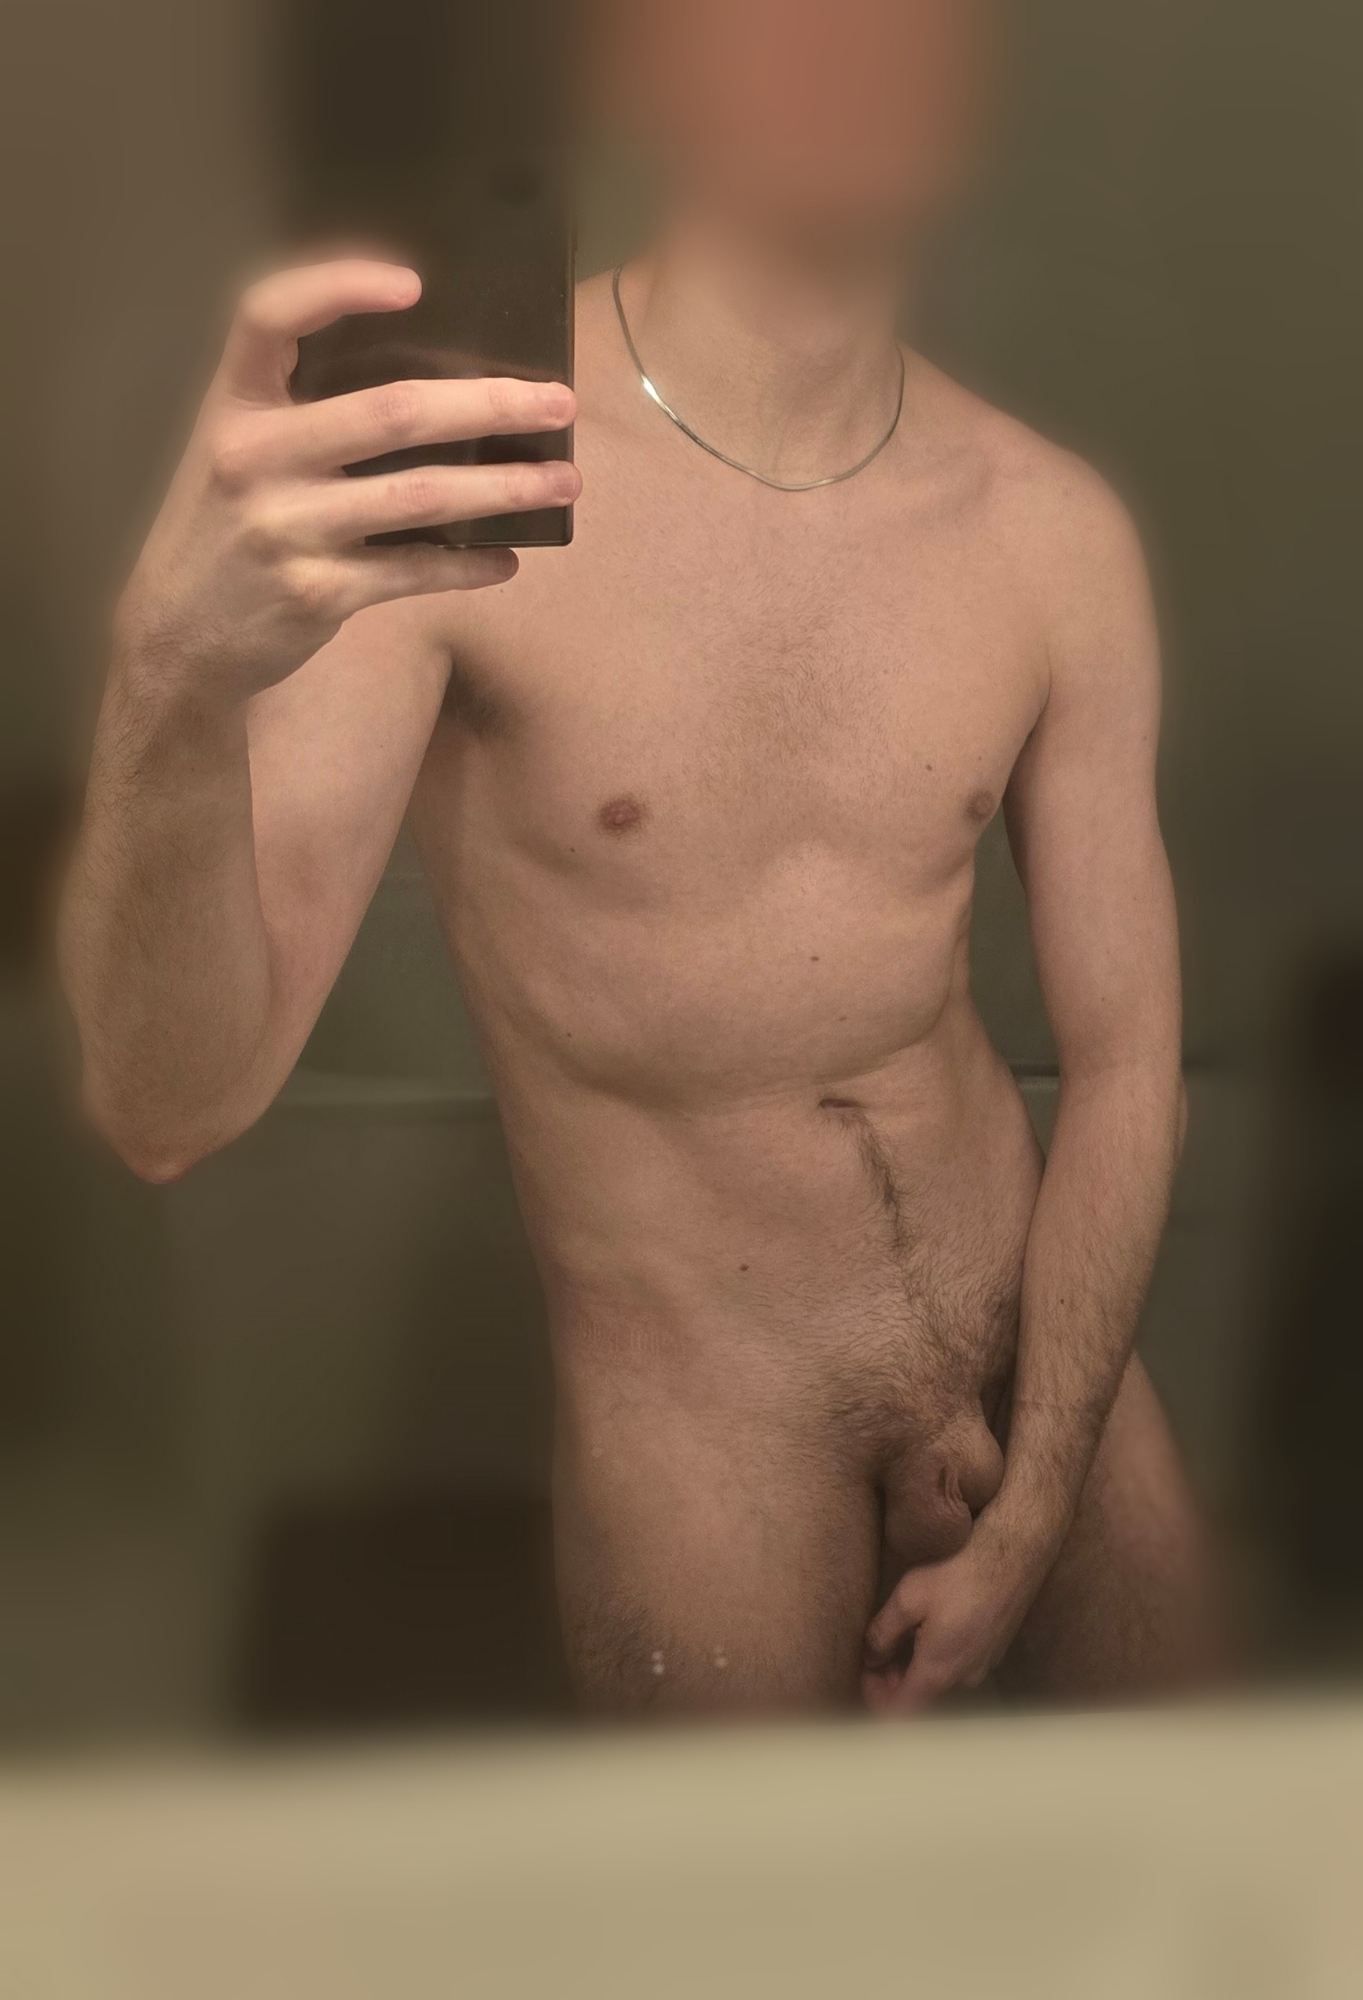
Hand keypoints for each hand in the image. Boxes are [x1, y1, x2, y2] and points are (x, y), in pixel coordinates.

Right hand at [116, 258, 580, 703]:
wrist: (180, 634)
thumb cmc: (229, 526)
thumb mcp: (240, 450)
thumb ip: (307, 412)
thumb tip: (443, 391)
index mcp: (234, 404)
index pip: (268, 314)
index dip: (337, 286)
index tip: (415, 283)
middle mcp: (254, 457)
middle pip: (391, 411)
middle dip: (489, 404)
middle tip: (559, 403)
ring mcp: (286, 528)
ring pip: (421, 496)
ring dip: (504, 488)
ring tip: (563, 481)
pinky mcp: (316, 593)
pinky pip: (414, 572)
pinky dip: (469, 565)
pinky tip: (509, 558)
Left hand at [861, 1515, 1054, 1714]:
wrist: (1011, 1556)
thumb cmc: (958, 1574)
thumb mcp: (907, 1599)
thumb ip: (882, 1634)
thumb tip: (870, 1657)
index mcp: (938, 1671)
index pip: (900, 1710)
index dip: (875, 1696)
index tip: (866, 1670)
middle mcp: (963, 1677)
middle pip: (921, 1693)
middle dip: (894, 1677)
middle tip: (877, 1648)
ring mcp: (983, 1665)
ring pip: (941, 1676)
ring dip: (917, 1663)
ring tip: (903, 1632)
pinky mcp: (995, 1649)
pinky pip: (960, 1662)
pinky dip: (940, 1653)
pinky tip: (933, 1623)